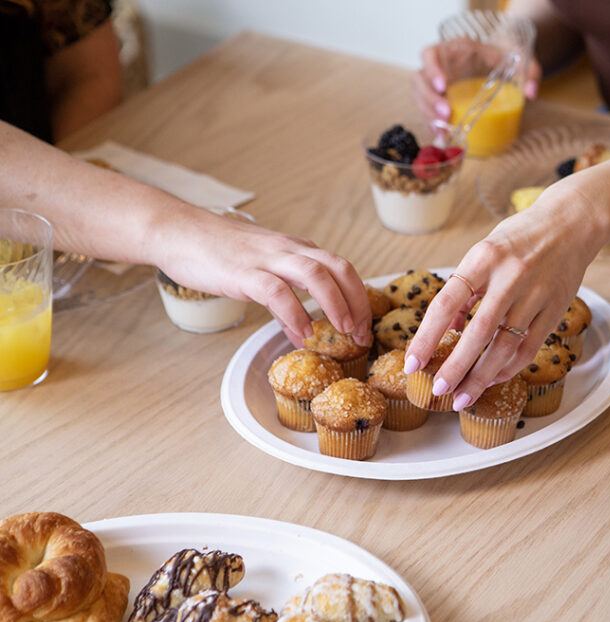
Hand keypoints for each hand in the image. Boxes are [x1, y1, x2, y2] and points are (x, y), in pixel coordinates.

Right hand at [152, 206, 371, 347]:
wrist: (177, 231)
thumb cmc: (219, 254)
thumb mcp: (260, 275)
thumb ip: (284, 303)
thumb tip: (301, 332)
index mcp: (298, 249)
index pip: (343, 269)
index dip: (360, 298)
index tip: (365, 328)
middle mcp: (289, 250)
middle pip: (340, 268)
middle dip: (357, 302)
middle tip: (362, 334)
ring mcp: (267, 258)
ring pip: (316, 274)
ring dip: (336, 305)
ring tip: (343, 333)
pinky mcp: (243, 272)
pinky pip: (276, 291)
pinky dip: (294, 313)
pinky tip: (301, 334)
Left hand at [403, 186, 602, 410]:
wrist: (572, 223)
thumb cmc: (520, 238)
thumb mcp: (485, 251)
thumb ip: (466, 288)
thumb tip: (447, 328)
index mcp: (484, 257)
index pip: (446, 303)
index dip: (427, 337)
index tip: (412, 362)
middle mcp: (510, 276)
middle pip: (478, 331)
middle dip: (456, 366)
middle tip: (438, 389)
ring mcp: (536, 294)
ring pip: (505, 346)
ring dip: (481, 377)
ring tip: (463, 397)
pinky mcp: (555, 309)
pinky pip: (529, 348)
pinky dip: (509, 368)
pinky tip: (492, 379)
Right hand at [414, 40, 540, 124]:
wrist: (502, 59)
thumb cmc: (506, 56)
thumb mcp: (520, 58)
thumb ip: (530, 71)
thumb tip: (530, 94)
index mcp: (455, 49)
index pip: (430, 54)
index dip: (432, 69)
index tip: (443, 86)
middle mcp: (441, 64)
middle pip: (419, 78)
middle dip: (428, 98)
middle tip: (445, 114)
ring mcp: (437, 82)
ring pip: (419, 95)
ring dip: (427, 113)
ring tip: (442, 129)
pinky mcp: (439, 97)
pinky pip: (426, 108)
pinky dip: (430, 122)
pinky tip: (440, 133)